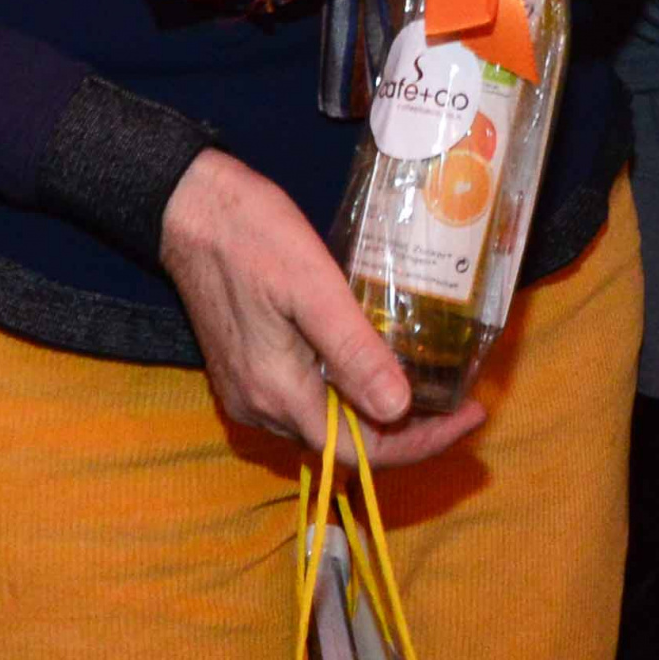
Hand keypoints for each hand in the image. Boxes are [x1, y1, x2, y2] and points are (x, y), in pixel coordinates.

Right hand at [159, 150, 484, 465]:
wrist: (187, 208)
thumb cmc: (252, 236)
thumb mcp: (312, 286)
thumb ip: (353, 351)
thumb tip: (400, 410)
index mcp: (277, 392)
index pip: (359, 451)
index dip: (421, 443)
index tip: (471, 414)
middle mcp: (260, 407)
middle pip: (345, 444)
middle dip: (407, 430)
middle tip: (461, 398)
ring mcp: (248, 391)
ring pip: (326, 424)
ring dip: (378, 413)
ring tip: (431, 383)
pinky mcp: (246, 370)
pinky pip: (307, 401)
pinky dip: (349, 395)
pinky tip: (376, 364)